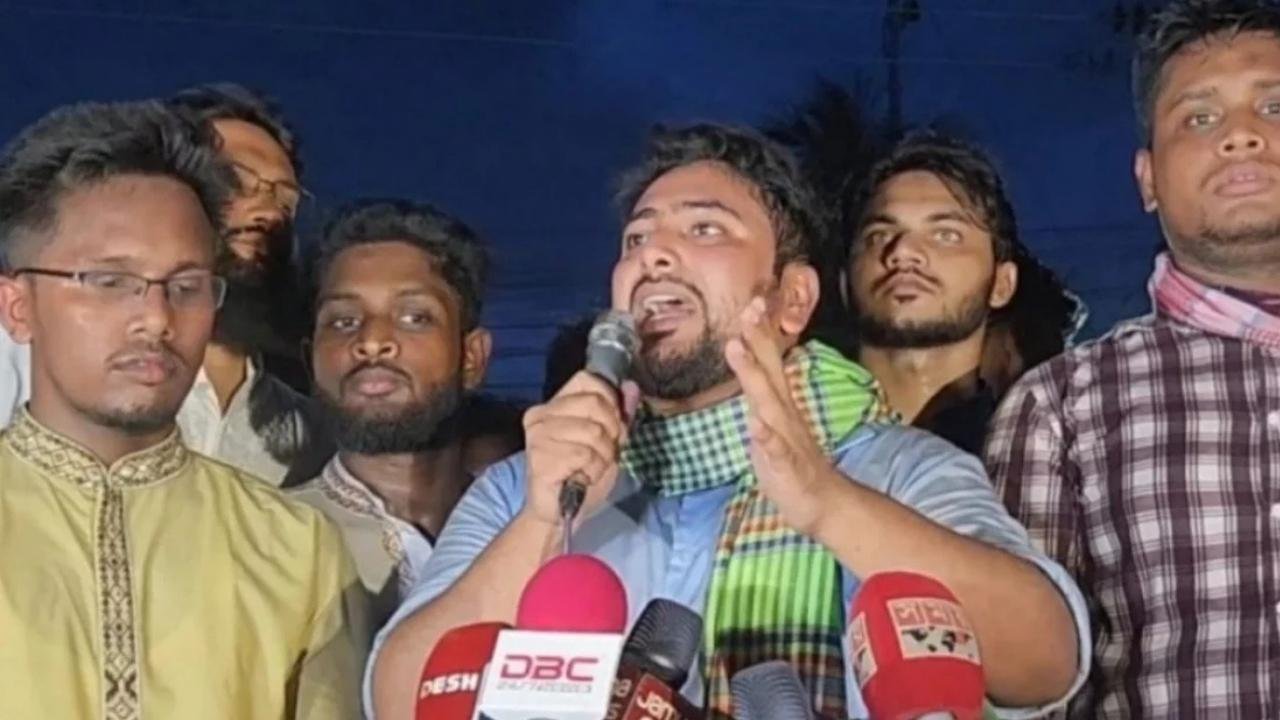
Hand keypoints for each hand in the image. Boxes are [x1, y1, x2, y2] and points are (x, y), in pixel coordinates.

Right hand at [520, 370, 638, 526]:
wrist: (559, 514)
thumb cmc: (582, 475)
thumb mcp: (609, 442)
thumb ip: (619, 414)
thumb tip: (631, 386)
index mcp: (554, 405)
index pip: (587, 380)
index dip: (610, 400)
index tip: (612, 424)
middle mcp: (541, 415)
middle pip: (594, 403)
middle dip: (612, 431)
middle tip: (604, 452)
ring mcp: (538, 435)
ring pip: (593, 431)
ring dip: (603, 455)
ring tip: (591, 468)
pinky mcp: (540, 457)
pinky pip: (584, 455)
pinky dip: (593, 470)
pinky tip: (582, 478)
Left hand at [724, 296, 839, 536]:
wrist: (824, 506)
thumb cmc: (792, 465)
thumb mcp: (770, 426)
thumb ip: (762, 399)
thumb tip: (750, 372)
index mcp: (778, 406)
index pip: (769, 364)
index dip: (760, 335)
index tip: (752, 302)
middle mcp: (784, 416)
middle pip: (769, 372)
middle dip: (758, 340)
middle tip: (749, 308)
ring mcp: (787, 440)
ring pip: (768, 404)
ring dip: (752, 375)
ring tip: (737, 348)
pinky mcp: (786, 467)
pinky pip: (775, 450)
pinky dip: (766, 437)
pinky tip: (755, 424)